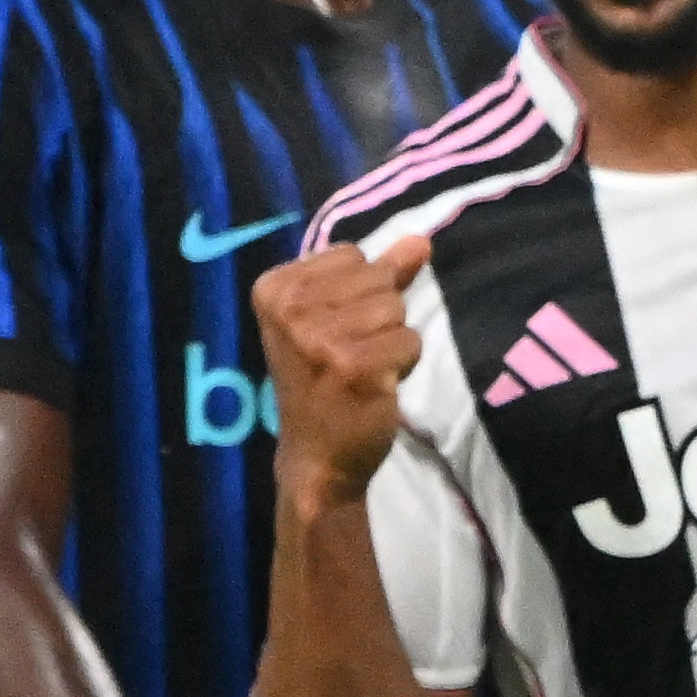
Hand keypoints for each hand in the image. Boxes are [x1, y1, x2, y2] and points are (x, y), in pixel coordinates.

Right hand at [252, 228, 426, 516]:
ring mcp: (320, 338)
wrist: (316, 456)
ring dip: (392, 341)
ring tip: (362, 369)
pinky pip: (410, 340)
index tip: (332, 329)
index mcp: (274, 288)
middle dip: (378, 316)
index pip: (351, 255)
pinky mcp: (355, 366)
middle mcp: (290, 309)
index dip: (358, 292)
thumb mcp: (334, 318)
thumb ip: (378, 273)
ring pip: (396, 309)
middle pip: (377, 279)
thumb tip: (421, 239)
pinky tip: (375, 385)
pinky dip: (403, 364)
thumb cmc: (323, 382)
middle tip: (349, 355)